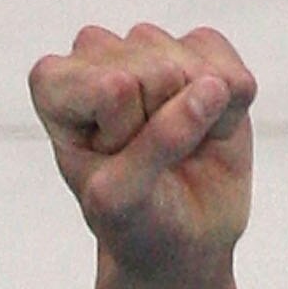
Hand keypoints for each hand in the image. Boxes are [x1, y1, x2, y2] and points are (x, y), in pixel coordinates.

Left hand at [30, 22, 254, 283]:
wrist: (179, 239)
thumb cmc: (133, 221)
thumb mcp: (123, 200)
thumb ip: (156, 143)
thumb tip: (213, 87)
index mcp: (56, 87)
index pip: (111, 86)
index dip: (123, 132)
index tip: (111, 162)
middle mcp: (98, 57)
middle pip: (156, 72)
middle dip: (162, 128)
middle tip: (147, 161)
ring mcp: (151, 49)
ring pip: (193, 66)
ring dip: (197, 121)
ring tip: (176, 149)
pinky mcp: (201, 52)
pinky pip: (231, 71)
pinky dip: (231, 111)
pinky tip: (207, 131)